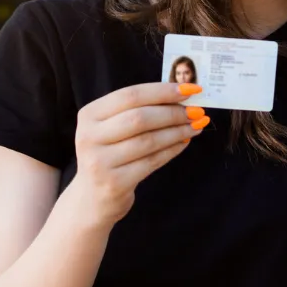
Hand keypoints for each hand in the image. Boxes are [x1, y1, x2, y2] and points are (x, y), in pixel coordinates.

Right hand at [68, 82, 209, 226]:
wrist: (92, 197)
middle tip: (197, 111)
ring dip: (177, 131)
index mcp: (89, 114)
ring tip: (196, 126)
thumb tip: (181, 96)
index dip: (163, 91)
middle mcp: (89, 136)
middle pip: (139, 117)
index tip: (191, 89)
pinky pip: (151, 162)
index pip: (130, 95)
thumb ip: (138, 110)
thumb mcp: (111, 128)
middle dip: (173, 113)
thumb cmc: (109, 154)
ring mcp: (100, 161)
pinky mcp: (114, 183)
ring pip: (148, 140)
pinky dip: (172, 150)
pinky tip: (184, 142)